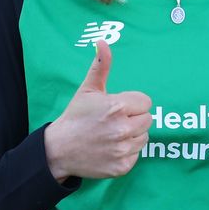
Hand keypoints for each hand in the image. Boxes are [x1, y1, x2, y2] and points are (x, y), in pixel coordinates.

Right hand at [43, 40, 152, 181]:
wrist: (60, 149)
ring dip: (133, 135)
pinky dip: (127, 152)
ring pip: (144, 137)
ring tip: (113, 134)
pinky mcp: (122, 166)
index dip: (133, 103)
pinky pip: (137, 155)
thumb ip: (101, 66)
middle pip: (148, 119)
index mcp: (117, 107)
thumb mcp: (87, 89)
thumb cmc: (76, 116)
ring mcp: (123, 149)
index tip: (118, 107)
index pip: (146, 102)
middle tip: (115, 121)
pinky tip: (112, 147)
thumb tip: (103, 42)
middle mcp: (122, 129)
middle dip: (134, 118)